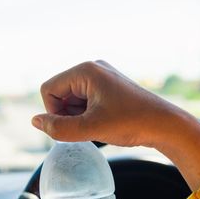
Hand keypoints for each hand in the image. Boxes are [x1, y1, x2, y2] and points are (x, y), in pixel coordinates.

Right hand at [32, 60, 199, 190]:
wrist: (165, 125)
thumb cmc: (132, 123)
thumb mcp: (91, 128)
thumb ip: (59, 128)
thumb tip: (35, 122)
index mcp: (86, 70)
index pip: (48, 90)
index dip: (53, 113)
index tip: (72, 128)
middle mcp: (93, 69)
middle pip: (59, 93)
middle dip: (67, 115)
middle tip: (88, 129)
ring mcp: (102, 78)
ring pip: (72, 99)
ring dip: (78, 117)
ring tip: (98, 127)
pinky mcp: (110, 88)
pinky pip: (85, 101)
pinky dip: (88, 115)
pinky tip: (103, 125)